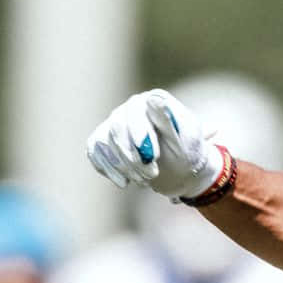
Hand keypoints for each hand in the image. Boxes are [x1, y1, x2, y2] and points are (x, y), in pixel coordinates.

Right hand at [85, 89, 223, 199]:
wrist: (180, 170)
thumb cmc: (187, 152)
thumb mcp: (185, 140)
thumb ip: (169, 121)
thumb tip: (155, 99)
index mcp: (154, 100)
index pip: (137, 110)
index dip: (141, 134)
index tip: (152, 157)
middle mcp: (131, 107)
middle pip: (118, 127)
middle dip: (134, 156)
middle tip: (152, 175)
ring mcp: (115, 122)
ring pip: (106, 141)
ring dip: (124, 165)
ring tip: (145, 180)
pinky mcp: (103, 139)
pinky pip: (95, 151)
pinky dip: (109, 169)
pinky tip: (124, 182)